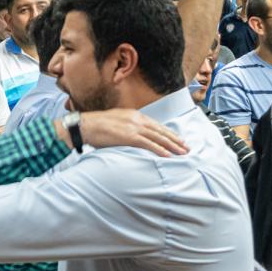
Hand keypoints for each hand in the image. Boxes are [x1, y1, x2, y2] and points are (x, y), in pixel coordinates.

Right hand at [73, 108, 188, 156]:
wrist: (85, 125)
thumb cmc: (97, 126)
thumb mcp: (116, 122)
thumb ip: (127, 127)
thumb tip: (132, 136)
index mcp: (134, 115)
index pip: (156, 125)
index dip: (168, 133)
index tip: (177, 139)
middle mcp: (137, 119)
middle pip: (161, 130)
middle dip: (175, 139)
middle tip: (186, 147)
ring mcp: (134, 127)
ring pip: (158, 137)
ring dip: (172, 146)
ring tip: (182, 152)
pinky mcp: (129, 136)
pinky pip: (149, 144)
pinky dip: (160, 150)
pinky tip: (168, 155)